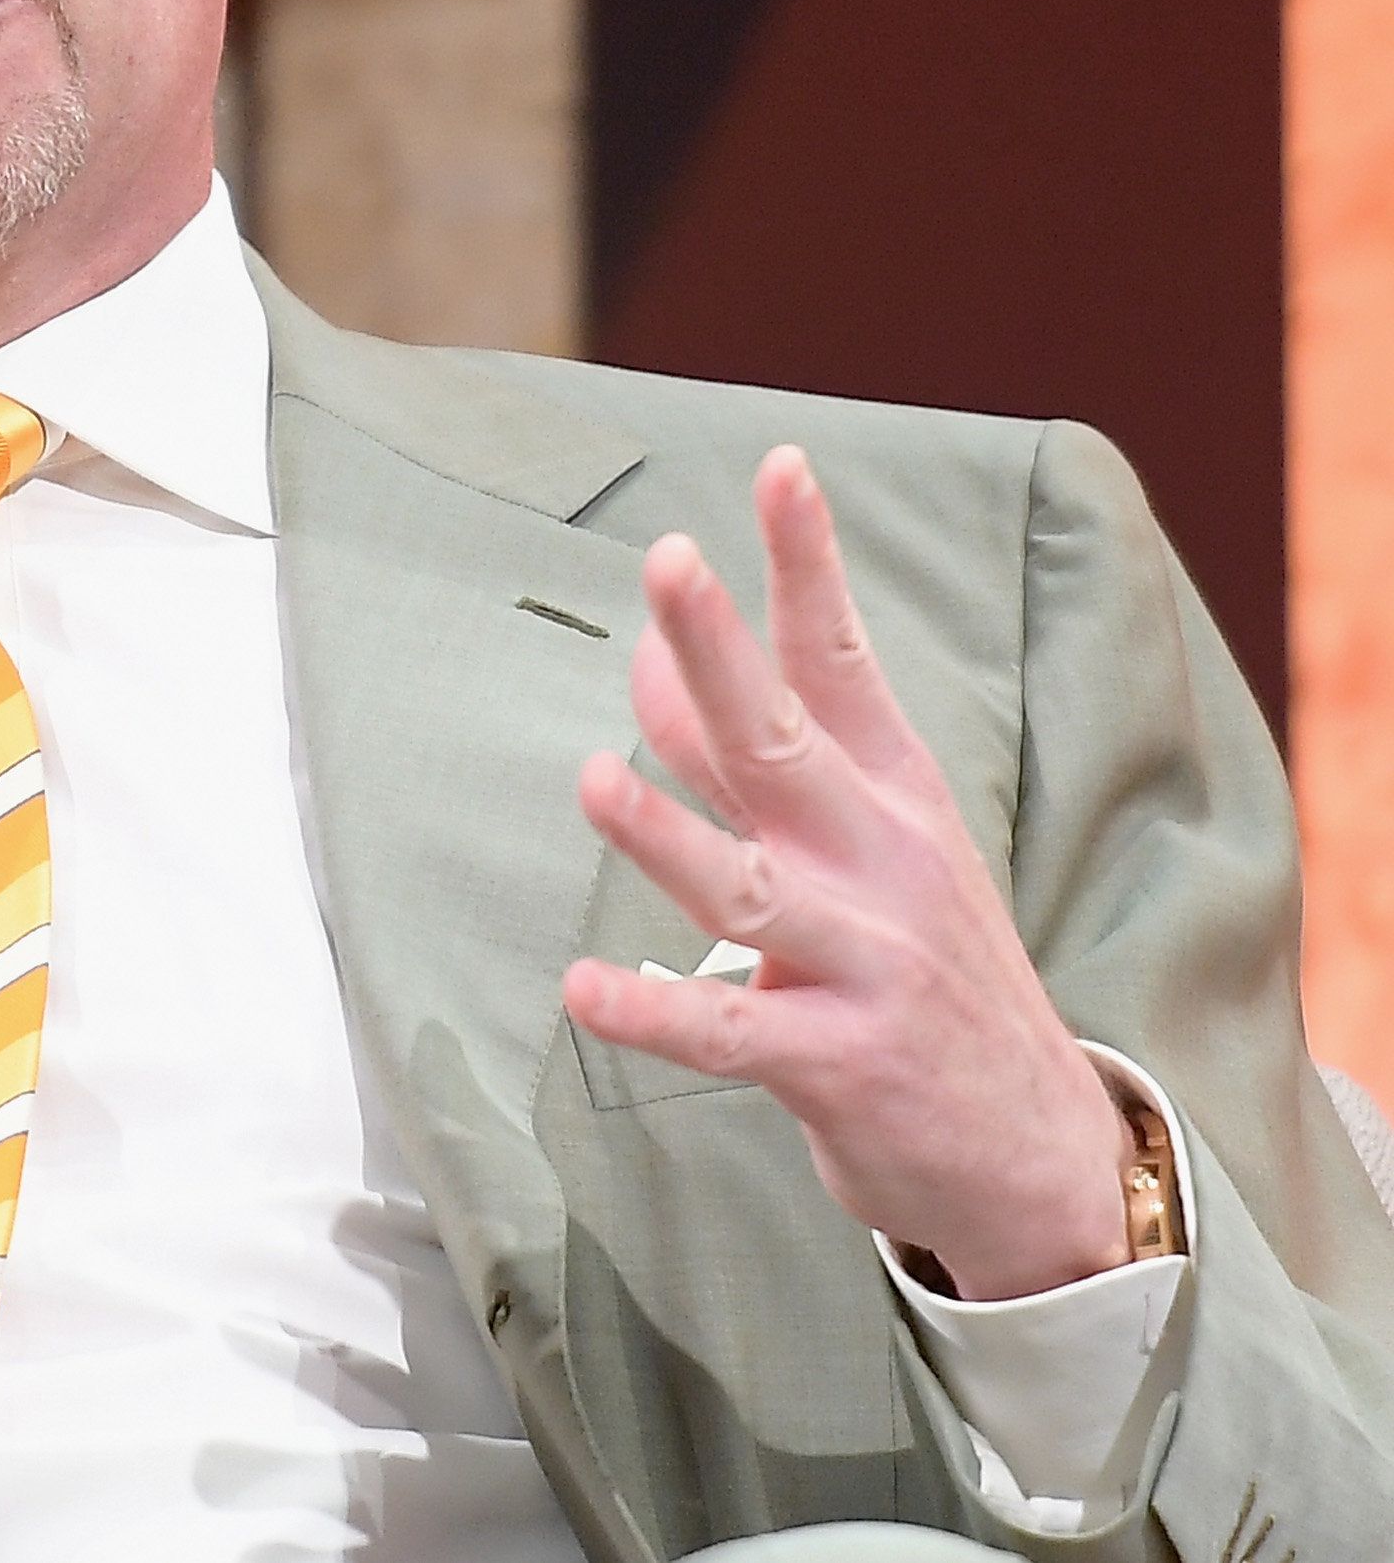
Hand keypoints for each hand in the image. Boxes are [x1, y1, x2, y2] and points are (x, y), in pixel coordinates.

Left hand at [561, 446, 1130, 1299]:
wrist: (1038, 1153)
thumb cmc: (921, 973)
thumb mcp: (860, 849)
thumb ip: (748, 761)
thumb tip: (654, 654)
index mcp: (894, 799)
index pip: (845, 660)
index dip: (809, 565)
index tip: (780, 469)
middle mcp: (882, 866)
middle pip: (786, 741)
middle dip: (725, 648)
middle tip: (669, 562)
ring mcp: (866, 964)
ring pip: (748, 887)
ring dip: (667, 834)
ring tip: (593, 779)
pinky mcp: (840, 1062)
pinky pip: (729, 1032)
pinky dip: (653, 1010)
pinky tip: (583, 988)